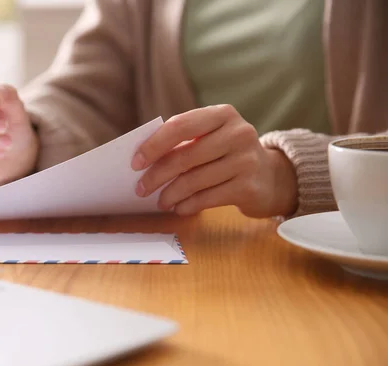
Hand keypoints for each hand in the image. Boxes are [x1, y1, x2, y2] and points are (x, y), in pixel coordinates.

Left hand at [131, 105, 297, 217]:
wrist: (271, 177)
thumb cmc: (227, 154)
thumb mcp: (211, 138)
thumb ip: (182, 142)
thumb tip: (143, 161)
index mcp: (223, 114)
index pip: (181, 125)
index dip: (154, 145)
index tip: (136, 162)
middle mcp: (238, 133)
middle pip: (186, 156)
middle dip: (157, 175)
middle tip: (140, 188)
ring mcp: (246, 160)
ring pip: (194, 180)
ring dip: (170, 194)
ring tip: (160, 201)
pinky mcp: (249, 187)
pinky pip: (207, 198)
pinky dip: (188, 205)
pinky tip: (178, 208)